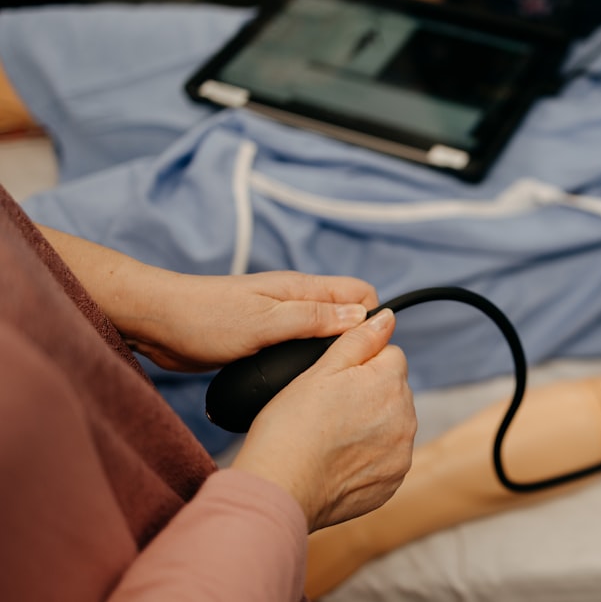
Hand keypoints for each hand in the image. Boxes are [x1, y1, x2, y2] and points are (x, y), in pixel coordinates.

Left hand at [121, 271, 379, 371]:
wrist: (156, 323)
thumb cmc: (206, 318)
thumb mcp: (266, 322)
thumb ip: (315, 319)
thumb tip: (363, 317)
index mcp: (302, 289)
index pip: (360, 294)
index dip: (371, 319)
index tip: (367, 351)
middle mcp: (296, 302)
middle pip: (346, 315)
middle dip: (356, 340)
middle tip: (350, 375)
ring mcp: (280, 320)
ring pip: (323, 334)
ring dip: (329, 354)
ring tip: (329, 384)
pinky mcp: (264, 338)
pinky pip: (298, 347)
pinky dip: (305, 362)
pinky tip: (300, 384)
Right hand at [232, 309, 415, 531]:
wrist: (281, 488)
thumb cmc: (292, 426)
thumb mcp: (320, 369)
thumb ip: (359, 339)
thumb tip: (387, 318)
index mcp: (390, 382)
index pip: (390, 355)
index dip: (360, 363)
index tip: (336, 380)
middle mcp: (405, 417)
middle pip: (393, 389)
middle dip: (369, 392)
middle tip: (328, 409)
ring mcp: (401, 452)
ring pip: (391, 423)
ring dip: (371, 424)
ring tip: (331, 435)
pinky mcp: (392, 480)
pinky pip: (386, 456)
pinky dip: (368, 456)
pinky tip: (338, 459)